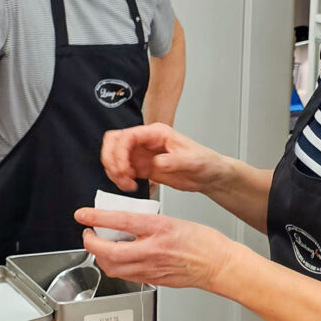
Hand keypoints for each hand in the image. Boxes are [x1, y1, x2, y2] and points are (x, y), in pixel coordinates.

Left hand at [74, 208, 231, 292]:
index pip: (120, 222)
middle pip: (109, 253)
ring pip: (113, 268)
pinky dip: (115, 266)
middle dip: (91, 244)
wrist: (218, 264)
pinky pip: (126, 276)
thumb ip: (147, 222)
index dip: (96, 217)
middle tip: (88, 234)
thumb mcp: (172, 220)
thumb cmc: (202, 242)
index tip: (82, 214)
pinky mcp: (153, 281)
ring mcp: (152, 269)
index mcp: (158, 229)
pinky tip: (118, 258)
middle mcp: (152, 251)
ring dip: (101, 257)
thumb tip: (123, 223)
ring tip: (100, 246)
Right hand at [101, 123, 223, 193]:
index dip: (120, 151)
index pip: (128, 135)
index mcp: (156, 133)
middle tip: (120, 176)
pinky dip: (120, 179)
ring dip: (114, 170)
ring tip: (127, 184)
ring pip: (114, 155)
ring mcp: (141, 154)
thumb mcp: (192, 161)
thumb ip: (174, 161)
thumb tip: (156, 162)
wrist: (209, 176)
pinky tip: (131, 187)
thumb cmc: (205, 162)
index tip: (124, 169)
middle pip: (114, 142)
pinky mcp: (142, 167)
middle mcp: (145, 141)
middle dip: (111, 159)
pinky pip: (121, 170)